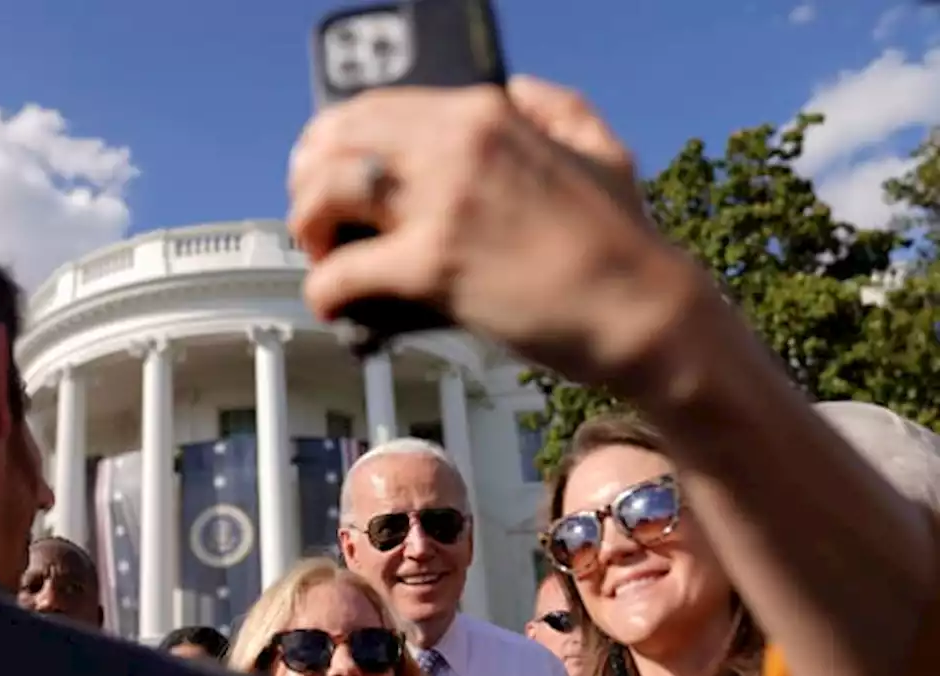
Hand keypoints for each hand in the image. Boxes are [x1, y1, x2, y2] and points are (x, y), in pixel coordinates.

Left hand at [287, 76, 700, 385]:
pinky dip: (324, 292)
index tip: (326, 175)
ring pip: (325, 194)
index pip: (371, 107)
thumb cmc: (622, 242)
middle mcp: (455, 145)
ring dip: (308, 229)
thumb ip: (550, 105)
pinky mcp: (432, 267)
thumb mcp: (597, 146)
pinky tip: (335, 306)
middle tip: (317, 222)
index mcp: (484, 113)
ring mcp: (442, 204)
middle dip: (308, 183)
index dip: (331, 143)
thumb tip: (514, 88)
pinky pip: (342, 272)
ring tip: (323, 258)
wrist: (643, 312)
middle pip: (334, 143)